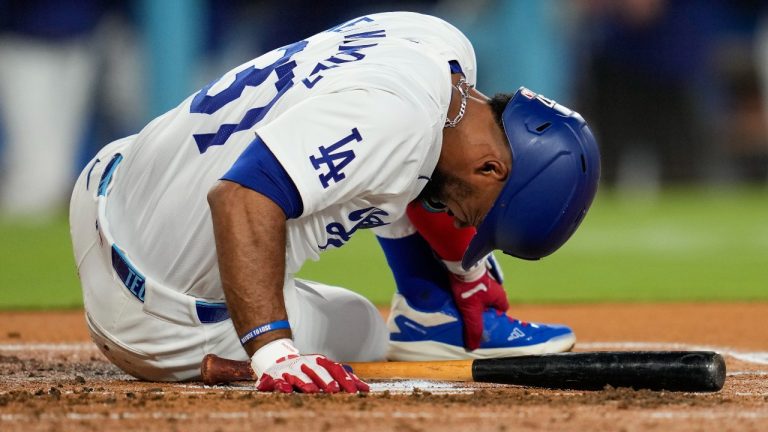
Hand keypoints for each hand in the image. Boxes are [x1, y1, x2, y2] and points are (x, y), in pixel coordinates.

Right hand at [252, 339, 368, 393]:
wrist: (276, 358)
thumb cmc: (306, 369)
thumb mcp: (325, 370)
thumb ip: (343, 378)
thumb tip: (365, 387)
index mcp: (320, 363)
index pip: (335, 369)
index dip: (345, 379)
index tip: (354, 391)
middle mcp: (307, 364)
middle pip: (318, 372)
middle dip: (326, 380)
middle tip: (334, 390)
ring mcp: (291, 369)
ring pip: (299, 376)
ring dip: (306, 383)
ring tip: (312, 390)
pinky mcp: (275, 376)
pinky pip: (278, 380)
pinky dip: (282, 384)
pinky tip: (286, 390)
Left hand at [447, 261, 508, 350]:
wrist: (460, 264)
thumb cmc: (469, 289)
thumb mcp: (471, 312)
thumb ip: (474, 329)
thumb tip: (474, 346)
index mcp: (500, 296)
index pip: (503, 310)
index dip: (496, 318)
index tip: (486, 322)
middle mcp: (496, 286)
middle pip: (492, 302)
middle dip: (484, 309)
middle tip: (473, 315)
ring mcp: (486, 278)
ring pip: (483, 293)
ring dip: (475, 299)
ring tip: (465, 306)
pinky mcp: (475, 273)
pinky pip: (475, 286)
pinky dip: (469, 291)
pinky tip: (460, 295)